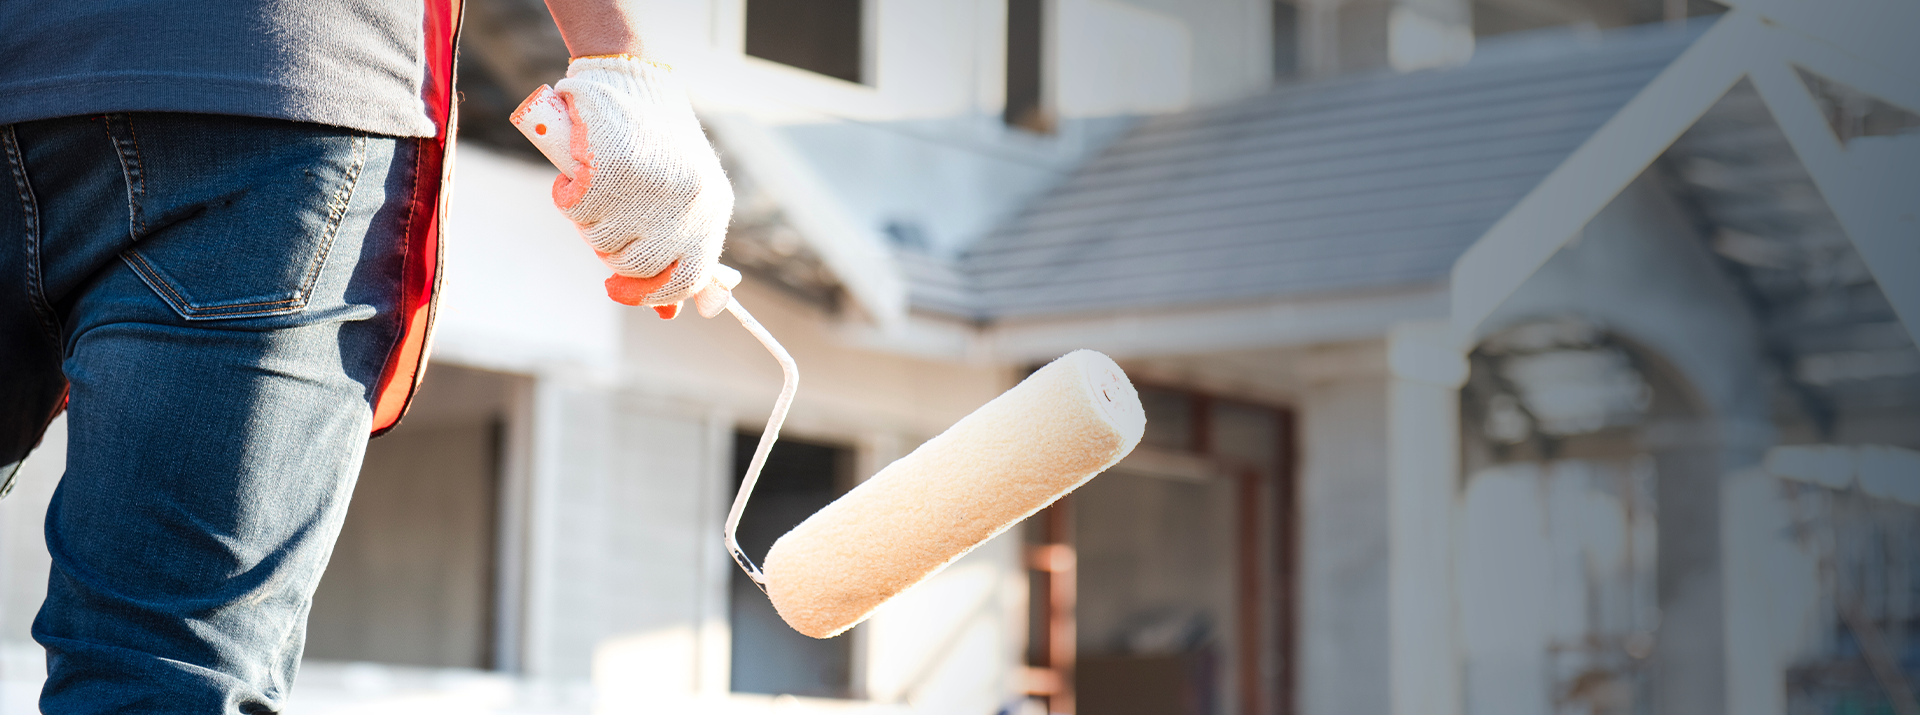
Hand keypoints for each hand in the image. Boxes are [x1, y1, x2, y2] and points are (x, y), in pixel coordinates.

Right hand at [550, 56, 732, 316]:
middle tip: (599, 221)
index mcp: (713, 210)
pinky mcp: (614, 170)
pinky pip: (575, 208)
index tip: (615, 290)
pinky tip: (573, 175)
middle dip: (607, 253)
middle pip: (635, 266)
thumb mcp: (681, 196)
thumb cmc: (656, 141)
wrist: (634, 75)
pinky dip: (565, 195)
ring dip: (586, 221)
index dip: (650, 294)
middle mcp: (688, 204)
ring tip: (593, 187)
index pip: (689, 278)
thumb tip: (670, 314)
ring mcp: (653, 189)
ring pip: (601, 240)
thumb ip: (677, 252)